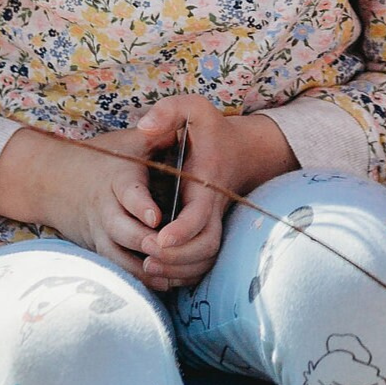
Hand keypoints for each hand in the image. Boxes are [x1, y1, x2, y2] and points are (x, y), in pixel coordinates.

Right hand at [0, 124, 161, 277]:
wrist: (53, 179)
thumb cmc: (105, 157)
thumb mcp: (131, 139)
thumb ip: (159, 132)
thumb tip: (185, 123)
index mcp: (118, 179)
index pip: (128, 193)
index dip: (140, 205)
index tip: (156, 216)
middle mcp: (106, 209)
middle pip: (122, 231)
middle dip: (143, 241)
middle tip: (164, 249)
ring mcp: (100, 232)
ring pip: (118, 255)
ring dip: (142, 268)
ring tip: (169, 276)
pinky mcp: (98, 248)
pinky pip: (116, 267)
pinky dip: (136, 278)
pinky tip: (161, 286)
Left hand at [136, 95, 294, 291]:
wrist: (240, 150)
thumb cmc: (210, 131)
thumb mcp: (195, 110)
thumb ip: (170, 110)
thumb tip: (145, 127)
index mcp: (207, 186)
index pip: (199, 217)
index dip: (181, 232)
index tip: (158, 239)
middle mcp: (213, 210)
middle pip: (206, 248)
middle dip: (177, 258)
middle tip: (148, 254)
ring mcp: (214, 225)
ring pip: (205, 261)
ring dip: (177, 270)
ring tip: (148, 265)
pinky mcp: (209, 234)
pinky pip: (202, 266)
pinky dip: (183, 275)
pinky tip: (158, 271)